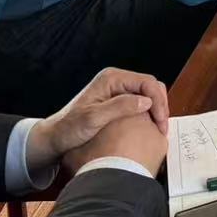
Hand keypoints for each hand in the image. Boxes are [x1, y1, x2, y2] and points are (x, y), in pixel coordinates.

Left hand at [27, 68, 169, 176]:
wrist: (54, 138)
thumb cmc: (69, 129)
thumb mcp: (93, 119)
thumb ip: (119, 107)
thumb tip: (146, 101)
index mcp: (112, 78)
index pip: (147, 83)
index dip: (158, 101)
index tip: (160, 123)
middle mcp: (116, 80)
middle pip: (150, 87)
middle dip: (160, 106)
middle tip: (162, 128)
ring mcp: (117, 90)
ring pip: (148, 95)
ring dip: (156, 111)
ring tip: (158, 130)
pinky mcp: (117, 101)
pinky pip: (140, 103)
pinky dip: (148, 114)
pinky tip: (149, 128)